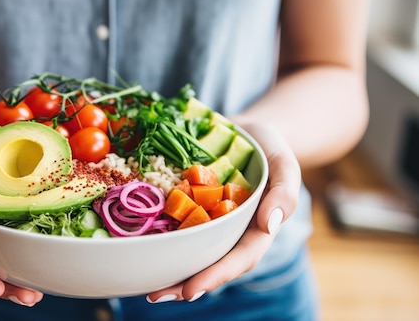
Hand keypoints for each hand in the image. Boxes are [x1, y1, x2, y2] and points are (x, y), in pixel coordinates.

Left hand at [146, 123, 300, 302]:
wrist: (247, 131)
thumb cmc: (270, 147)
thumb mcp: (284, 162)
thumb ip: (285, 191)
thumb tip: (271, 224)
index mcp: (256, 228)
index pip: (239, 258)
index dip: (215, 276)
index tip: (191, 291)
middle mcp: (232, 231)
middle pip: (211, 262)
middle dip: (185, 283)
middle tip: (157, 296)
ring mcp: (211, 221)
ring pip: (193, 251)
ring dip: (171, 270)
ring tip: (147, 286)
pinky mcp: (192, 207)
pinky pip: (178, 226)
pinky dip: (162, 239)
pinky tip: (141, 248)